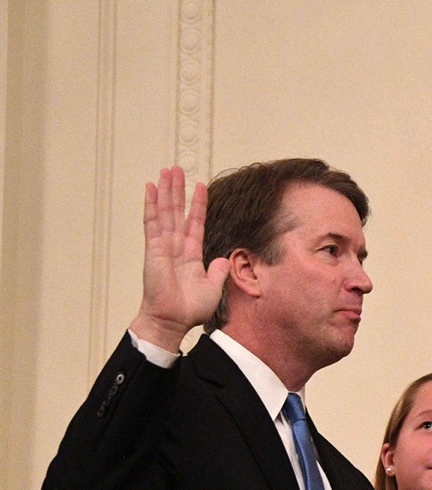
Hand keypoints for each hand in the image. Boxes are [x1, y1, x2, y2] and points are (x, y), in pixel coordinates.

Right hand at [130, 166, 230, 349]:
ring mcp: (163, 246)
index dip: (198, 205)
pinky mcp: (153, 248)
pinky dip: (151, 204)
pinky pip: (152, 222)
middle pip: (177, 212)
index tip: (200, 187)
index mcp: (191, 255)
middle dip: (178, 190)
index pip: (195, 223)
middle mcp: (176, 247)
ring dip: (166, 191)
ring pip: (165, 212)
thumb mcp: (213, 288)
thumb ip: (218, 272)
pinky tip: (151, 188)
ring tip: (166, 171)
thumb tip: (223, 260)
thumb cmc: (189, 309)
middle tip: (177, 169)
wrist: (172, 320)